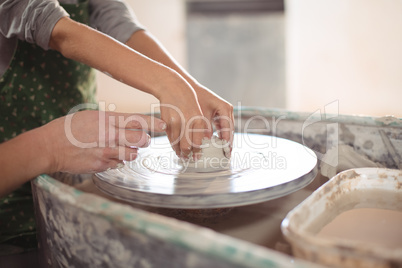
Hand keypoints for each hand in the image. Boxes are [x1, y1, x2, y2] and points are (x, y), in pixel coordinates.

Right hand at [42, 110, 165, 172]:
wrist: (49, 146)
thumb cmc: (68, 129)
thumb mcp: (90, 116)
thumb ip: (110, 120)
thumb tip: (127, 124)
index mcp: (107, 119)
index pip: (138, 120)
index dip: (154, 124)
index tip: (165, 126)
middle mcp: (109, 134)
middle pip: (141, 139)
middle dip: (145, 141)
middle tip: (142, 141)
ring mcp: (106, 151)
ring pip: (132, 154)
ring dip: (131, 152)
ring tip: (121, 149)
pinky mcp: (101, 165)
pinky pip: (118, 164)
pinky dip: (116, 161)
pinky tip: (106, 156)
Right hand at [158, 76, 207, 159]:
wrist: (172, 87)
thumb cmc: (188, 100)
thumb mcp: (199, 111)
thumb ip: (201, 126)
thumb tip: (204, 142)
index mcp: (199, 119)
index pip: (198, 142)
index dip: (197, 152)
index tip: (197, 157)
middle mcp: (187, 122)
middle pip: (186, 145)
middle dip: (187, 154)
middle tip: (188, 158)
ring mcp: (175, 122)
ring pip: (177, 143)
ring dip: (179, 151)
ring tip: (181, 155)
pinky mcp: (166, 122)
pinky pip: (169, 138)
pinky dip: (172, 144)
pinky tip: (175, 147)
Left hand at [193, 84, 233, 154]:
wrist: (190, 88)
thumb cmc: (195, 99)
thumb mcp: (200, 114)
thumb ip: (204, 127)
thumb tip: (207, 141)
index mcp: (225, 108)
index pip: (228, 128)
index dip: (227, 140)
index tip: (226, 150)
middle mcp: (227, 110)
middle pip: (230, 130)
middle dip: (228, 143)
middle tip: (227, 155)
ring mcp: (225, 113)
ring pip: (227, 130)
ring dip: (225, 141)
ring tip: (224, 153)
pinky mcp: (220, 115)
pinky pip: (222, 128)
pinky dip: (220, 136)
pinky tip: (218, 146)